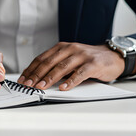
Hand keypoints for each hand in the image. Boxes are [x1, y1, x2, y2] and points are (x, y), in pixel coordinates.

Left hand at [17, 42, 135, 90]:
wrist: (112, 56)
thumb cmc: (88, 60)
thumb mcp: (70, 59)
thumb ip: (56, 65)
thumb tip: (37, 79)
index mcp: (62, 47)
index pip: (42, 58)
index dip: (31, 69)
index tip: (22, 79)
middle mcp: (70, 49)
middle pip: (49, 62)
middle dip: (37, 74)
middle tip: (28, 84)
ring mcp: (82, 55)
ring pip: (62, 67)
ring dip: (50, 78)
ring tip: (41, 87)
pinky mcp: (93, 64)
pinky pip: (80, 73)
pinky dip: (71, 81)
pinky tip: (63, 88)